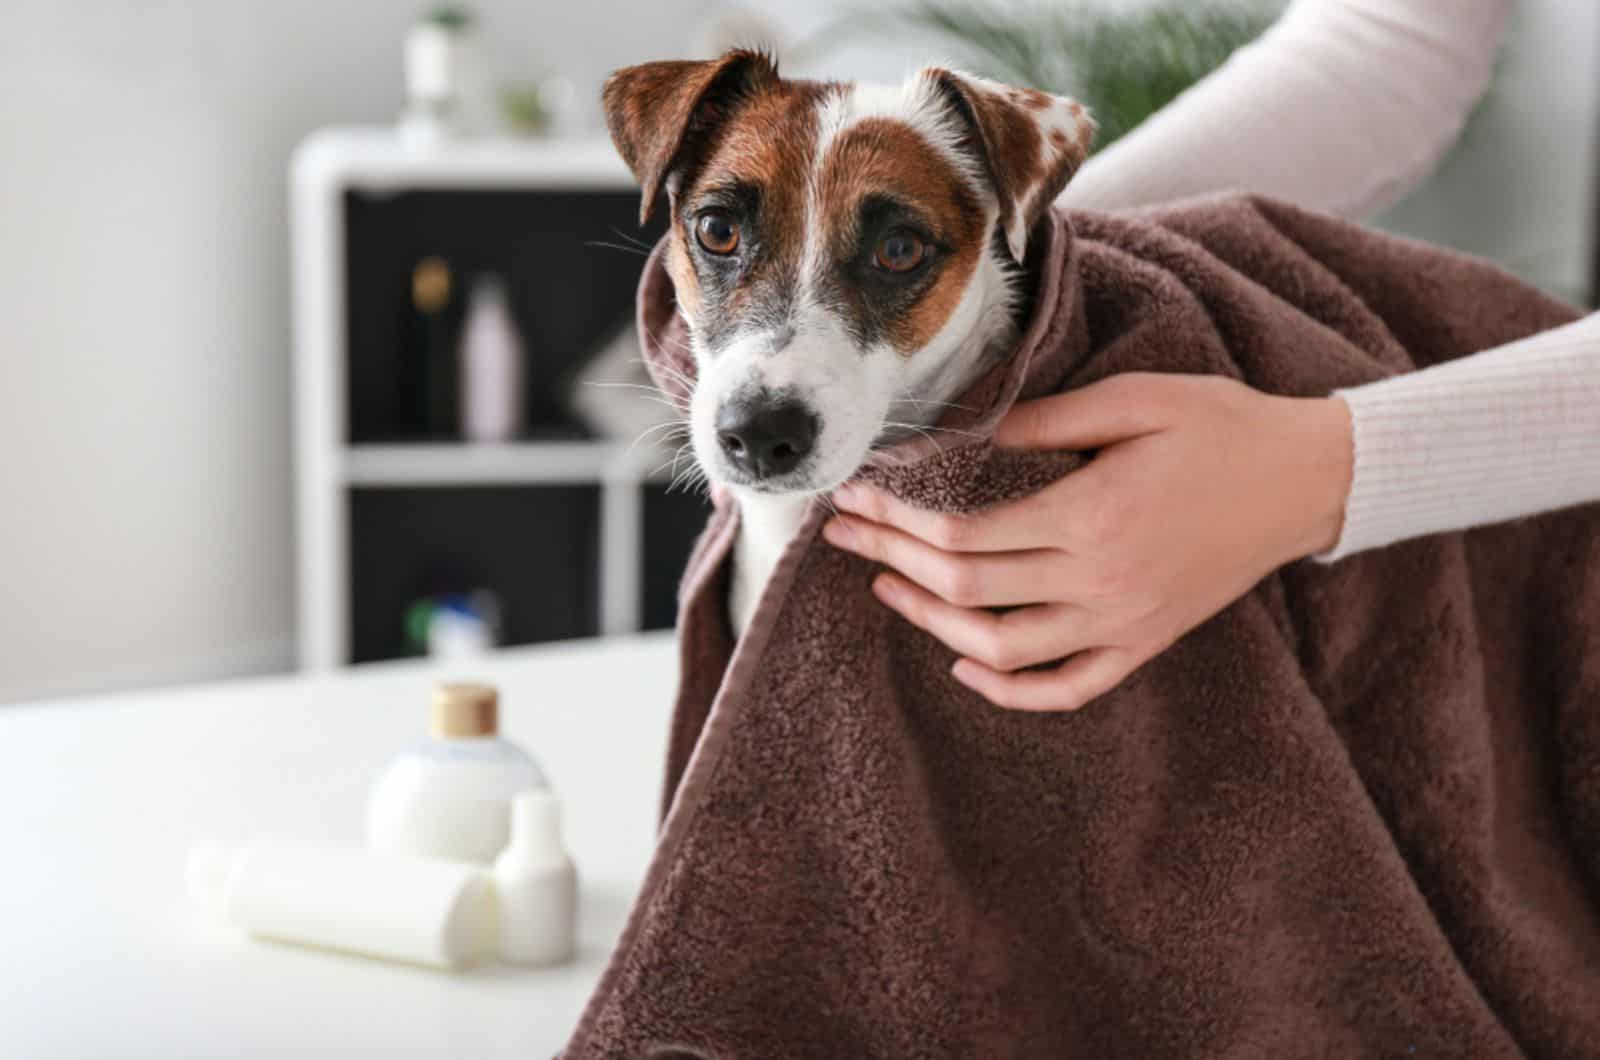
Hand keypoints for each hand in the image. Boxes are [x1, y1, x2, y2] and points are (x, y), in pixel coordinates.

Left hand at [822, 373, 1352, 710]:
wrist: (1307, 479)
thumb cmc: (1220, 425)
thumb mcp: (1132, 400)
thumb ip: (1042, 424)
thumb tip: (960, 440)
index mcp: (1093, 516)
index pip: (963, 535)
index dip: (896, 520)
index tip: (856, 495)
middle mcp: (1102, 582)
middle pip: (967, 589)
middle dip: (890, 560)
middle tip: (841, 534)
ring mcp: (1124, 623)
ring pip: (1003, 649)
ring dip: (931, 622)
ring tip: (885, 588)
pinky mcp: (1144, 644)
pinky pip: (1067, 688)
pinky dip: (1009, 689)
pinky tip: (965, 662)